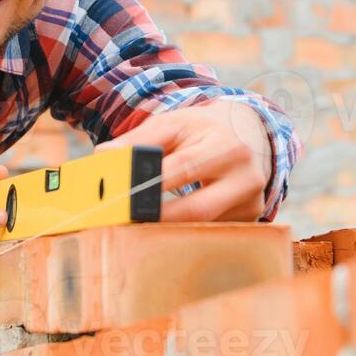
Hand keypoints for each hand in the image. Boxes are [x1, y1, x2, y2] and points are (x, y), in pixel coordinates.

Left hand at [96, 99, 271, 221]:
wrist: (250, 135)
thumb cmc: (203, 130)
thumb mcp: (175, 123)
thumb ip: (139, 139)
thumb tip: (104, 157)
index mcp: (228, 146)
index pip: (184, 168)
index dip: (150, 185)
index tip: (119, 195)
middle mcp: (247, 178)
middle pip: (197, 210)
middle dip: (156, 218)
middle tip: (122, 220)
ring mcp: (251, 204)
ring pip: (201, 227)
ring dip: (166, 229)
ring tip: (137, 223)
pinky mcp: (248, 221)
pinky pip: (209, 232)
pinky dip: (183, 231)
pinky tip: (165, 227)